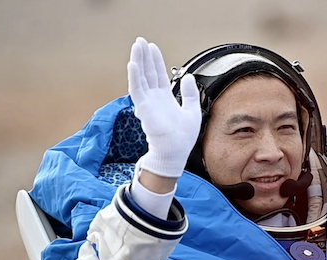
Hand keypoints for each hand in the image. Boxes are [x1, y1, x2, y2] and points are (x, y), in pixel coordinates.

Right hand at [128, 37, 201, 177]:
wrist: (175, 152)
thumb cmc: (183, 137)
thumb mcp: (193, 111)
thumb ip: (190, 93)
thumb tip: (189, 77)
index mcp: (165, 98)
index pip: (158, 75)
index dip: (155, 61)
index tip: (152, 47)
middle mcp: (154, 98)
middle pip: (147, 72)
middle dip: (144, 56)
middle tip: (140, 41)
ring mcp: (148, 103)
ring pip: (141, 78)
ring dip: (138, 61)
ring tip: (136, 46)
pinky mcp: (144, 108)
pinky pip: (137, 90)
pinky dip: (134, 77)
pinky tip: (133, 64)